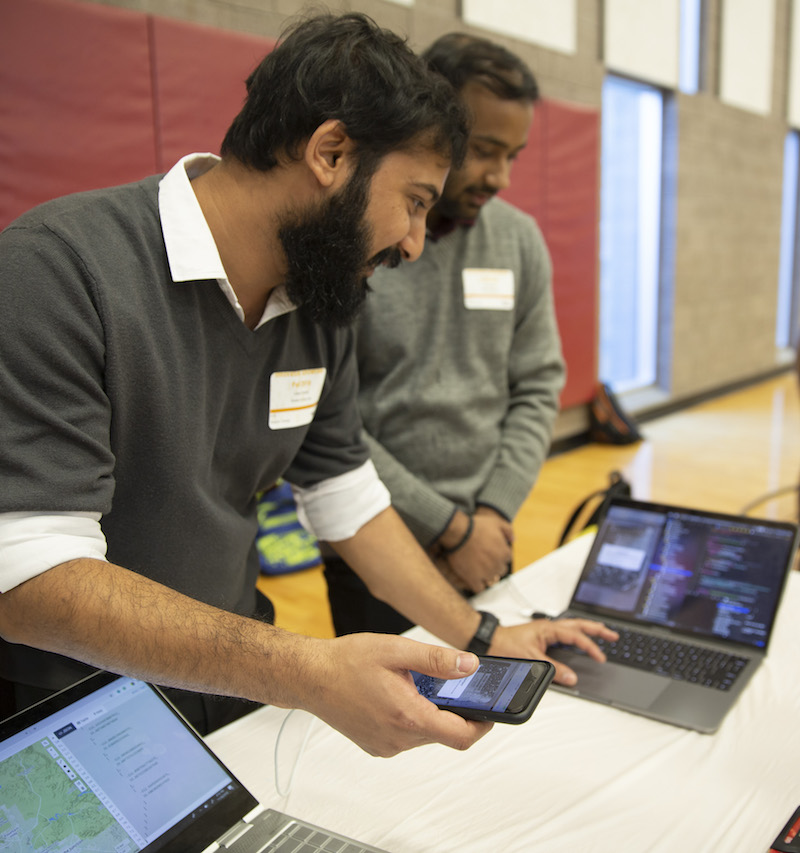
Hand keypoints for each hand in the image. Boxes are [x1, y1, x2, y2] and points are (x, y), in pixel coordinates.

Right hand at [303, 634, 492, 756]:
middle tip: (456, 687)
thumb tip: (470, 666)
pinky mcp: (375, 745)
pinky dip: (413, 719)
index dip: (483, 725)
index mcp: (407, 716)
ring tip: (419, 685)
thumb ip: (437, 660)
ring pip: (425, 736)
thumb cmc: (347, 661)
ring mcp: (385, 746)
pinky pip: (406, 738)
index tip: (492, 711)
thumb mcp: (397, 650)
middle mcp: (397, 739)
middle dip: (456, 713)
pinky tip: (400, 695)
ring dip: (432, 714)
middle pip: (444, 735)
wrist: (309, 676)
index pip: (461, 736)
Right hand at [445, 509, 512, 593]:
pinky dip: (477, 585)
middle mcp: (498, 565)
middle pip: (500, 571)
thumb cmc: (476, 526)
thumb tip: (513, 540)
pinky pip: (479, 589)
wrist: (459, 533)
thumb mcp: (496, 522)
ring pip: (491, 580)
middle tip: (482, 560)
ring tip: (477, 569)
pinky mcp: (473, 579)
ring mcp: (486, 573)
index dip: (498, 555)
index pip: (506, 559)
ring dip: (486, 576)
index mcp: (505, 553)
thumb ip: (508, 530)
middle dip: (493, 566)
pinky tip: (472, 579)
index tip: (489, 553)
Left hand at [488, 619, 618, 685]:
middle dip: (597, 630)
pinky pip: (564, 634)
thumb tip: (572, 678)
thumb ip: (554, 669)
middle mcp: (549, 627)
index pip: (575, 637)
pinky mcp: (542, 636)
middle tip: (613, 635)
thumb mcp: (532, 659)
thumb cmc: (505, 645)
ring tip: (602, 634)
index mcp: (548, 629)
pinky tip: (579, 642)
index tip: (600, 657)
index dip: (590, 647)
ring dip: (588, 630)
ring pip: (572, 627)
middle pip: (578, 625)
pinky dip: (576, 636)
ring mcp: (546, 631)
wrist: (489, 640)